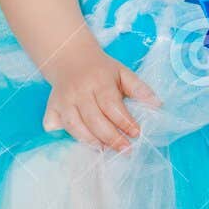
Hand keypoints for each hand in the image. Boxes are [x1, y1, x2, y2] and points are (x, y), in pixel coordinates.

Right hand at [42, 38, 161, 151]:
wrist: (70, 58)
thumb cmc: (101, 70)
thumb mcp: (122, 73)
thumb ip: (139, 88)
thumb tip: (158, 105)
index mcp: (98, 80)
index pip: (111, 105)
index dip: (124, 121)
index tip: (136, 133)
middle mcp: (79, 91)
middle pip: (94, 119)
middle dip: (111, 137)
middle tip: (126, 149)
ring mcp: (63, 100)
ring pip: (75, 126)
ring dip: (91, 141)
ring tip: (106, 150)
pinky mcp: (51, 107)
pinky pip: (57, 126)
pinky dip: (69, 136)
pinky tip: (85, 143)